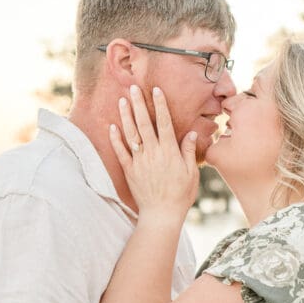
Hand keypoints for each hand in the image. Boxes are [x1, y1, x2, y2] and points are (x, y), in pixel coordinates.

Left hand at [109, 85, 199, 215]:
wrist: (162, 214)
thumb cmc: (180, 195)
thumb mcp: (191, 172)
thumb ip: (188, 150)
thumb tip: (191, 132)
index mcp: (169, 151)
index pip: (164, 122)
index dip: (160, 104)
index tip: (156, 90)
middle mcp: (153, 152)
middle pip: (144, 123)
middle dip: (139, 104)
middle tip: (133, 87)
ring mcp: (139, 161)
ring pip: (131, 134)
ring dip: (126, 116)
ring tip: (122, 100)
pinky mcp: (129, 171)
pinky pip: (121, 152)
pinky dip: (116, 139)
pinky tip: (112, 126)